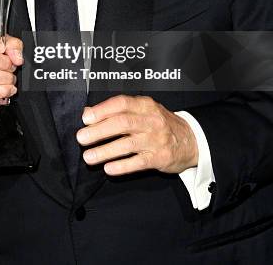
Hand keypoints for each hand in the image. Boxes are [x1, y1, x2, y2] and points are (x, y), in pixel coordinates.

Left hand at [76, 95, 197, 174]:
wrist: (191, 140)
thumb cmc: (160, 123)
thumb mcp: (143, 110)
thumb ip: (117, 110)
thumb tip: (88, 113)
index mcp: (145, 105)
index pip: (121, 103)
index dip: (102, 110)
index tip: (86, 119)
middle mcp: (151, 120)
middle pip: (122, 123)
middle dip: (99, 131)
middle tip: (81, 138)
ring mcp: (156, 140)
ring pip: (127, 144)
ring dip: (105, 151)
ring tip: (89, 157)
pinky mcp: (159, 158)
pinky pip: (137, 163)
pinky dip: (121, 166)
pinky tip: (108, 169)